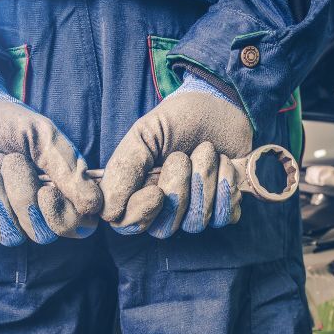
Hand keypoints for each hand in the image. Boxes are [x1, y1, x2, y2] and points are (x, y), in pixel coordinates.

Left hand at [0, 68, 100, 246]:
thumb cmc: (5, 122)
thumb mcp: (40, 134)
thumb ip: (68, 167)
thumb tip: (93, 205)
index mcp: (64, 191)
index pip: (79, 227)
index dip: (63, 218)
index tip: (45, 190)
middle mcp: (39, 211)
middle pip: (42, 235)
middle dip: (21, 197)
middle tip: (9, 160)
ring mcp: (9, 220)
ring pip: (11, 237)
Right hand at [100, 73, 251, 237]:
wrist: (220, 105)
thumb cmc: (178, 119)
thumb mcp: (144, 134)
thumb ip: (123, 167)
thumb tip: (106, 209)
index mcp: (137, 190)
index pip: (127, 224)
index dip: (141, 214)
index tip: (157, 191)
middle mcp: (164, 208)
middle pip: (163, 228)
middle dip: (178, 191)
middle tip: (182, 157)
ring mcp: (195, 210)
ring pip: (195, 223)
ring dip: (204, 181)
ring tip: (207, 151)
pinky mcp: (224, 207)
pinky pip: (224, 217)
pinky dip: (227, 186)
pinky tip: (225, 163)